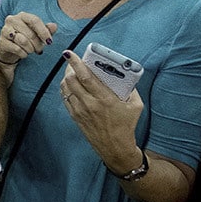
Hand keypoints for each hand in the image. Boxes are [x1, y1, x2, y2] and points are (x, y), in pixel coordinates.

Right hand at [0, 12, 56, 66]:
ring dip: (30, 49)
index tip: (49, 41)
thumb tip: (54, 26)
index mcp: (22, 16)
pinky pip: (16, 49)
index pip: (35, 20)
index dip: (43, 31)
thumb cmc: (25, 39)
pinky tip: (24, 54)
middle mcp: (12, 20)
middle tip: (40, 50)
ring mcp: (5, 30)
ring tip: (31, 51)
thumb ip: (46, 30)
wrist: (9, 50)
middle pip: (30, 32)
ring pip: (23, 41)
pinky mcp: (2, 42)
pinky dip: (23, 54)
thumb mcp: (37, 34)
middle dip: (37, 44)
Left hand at [59, 51, 143, 166]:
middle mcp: (90, 104)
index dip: (76, 63)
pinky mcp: (75, 116)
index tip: (70, 54)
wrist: (115, 147)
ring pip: (66, 88)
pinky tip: (70, 85)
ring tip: (71, 71)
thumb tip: (124, 74)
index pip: (85, 77)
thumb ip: (131, 89)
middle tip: (72, 60)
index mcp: (105, 99)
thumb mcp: (135, 105)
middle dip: (69, 67)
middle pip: (71, 80)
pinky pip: (65, 98)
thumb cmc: (126, 125)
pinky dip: (66, 89)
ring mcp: (80, 111)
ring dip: (66, 77)